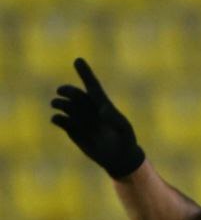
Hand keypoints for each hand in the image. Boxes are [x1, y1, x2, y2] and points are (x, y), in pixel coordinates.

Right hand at [50, 58, 144, 178]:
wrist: (118, 158)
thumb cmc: (125, 141)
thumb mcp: (124, 130)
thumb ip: (115, 119)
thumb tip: (102, 110)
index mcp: (102, 104)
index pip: (92, 86)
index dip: (85, 73)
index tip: (78, 60)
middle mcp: (89, 109)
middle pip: (75, 95)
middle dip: (67, 91)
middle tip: (61, 92)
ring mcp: (80, 119)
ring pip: (66, 106)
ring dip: (60, 103)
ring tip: (56, 104)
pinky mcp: (72, 130)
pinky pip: (62, 121)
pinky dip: (57, 118)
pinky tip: (57, 119)